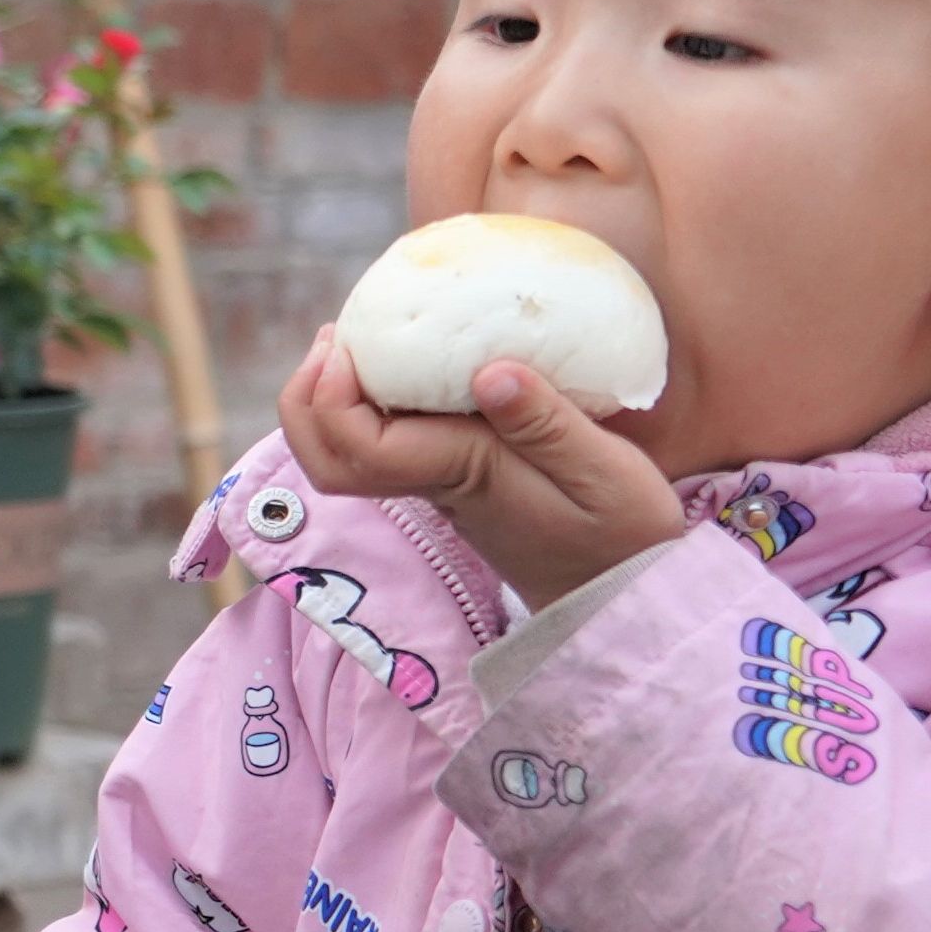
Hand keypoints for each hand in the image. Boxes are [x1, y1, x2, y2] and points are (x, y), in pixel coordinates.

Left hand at [277, 328, 682, 612]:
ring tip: (353, 342)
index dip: (333, 399)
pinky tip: (402, 365)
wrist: (622, 593)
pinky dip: (374, 403)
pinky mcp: (457, 480)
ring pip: (351, 453)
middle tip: (332, 338)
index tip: (347, 347)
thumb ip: (548, 425)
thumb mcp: (605, 474)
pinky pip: (389, 443)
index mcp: (460, 476)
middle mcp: (435, 483)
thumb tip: (488, 373)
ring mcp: (441, 485)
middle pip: (330, 459)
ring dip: (333, 400)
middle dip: (308, 400)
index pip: (360, 449)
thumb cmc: (622, 534)